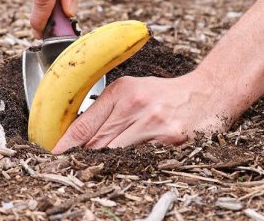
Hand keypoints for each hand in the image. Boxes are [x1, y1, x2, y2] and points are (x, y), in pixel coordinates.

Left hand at [51, 72, 240, 153]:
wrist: (209, 92)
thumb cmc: (166, 95)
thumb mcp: (133, 91)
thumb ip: (106, 110)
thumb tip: (75, 135)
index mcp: (123, 92)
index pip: (86, 123)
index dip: (67, 144)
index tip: (53, 156)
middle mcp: (136, 106)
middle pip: (98, 144)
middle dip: (82, 158)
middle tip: (69, 169)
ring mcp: (154, 124)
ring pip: (116, 155)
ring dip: (104, 166)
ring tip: (94, 172)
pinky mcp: (171, 140)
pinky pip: (141, 161)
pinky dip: (130, 167)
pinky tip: (124, 171)